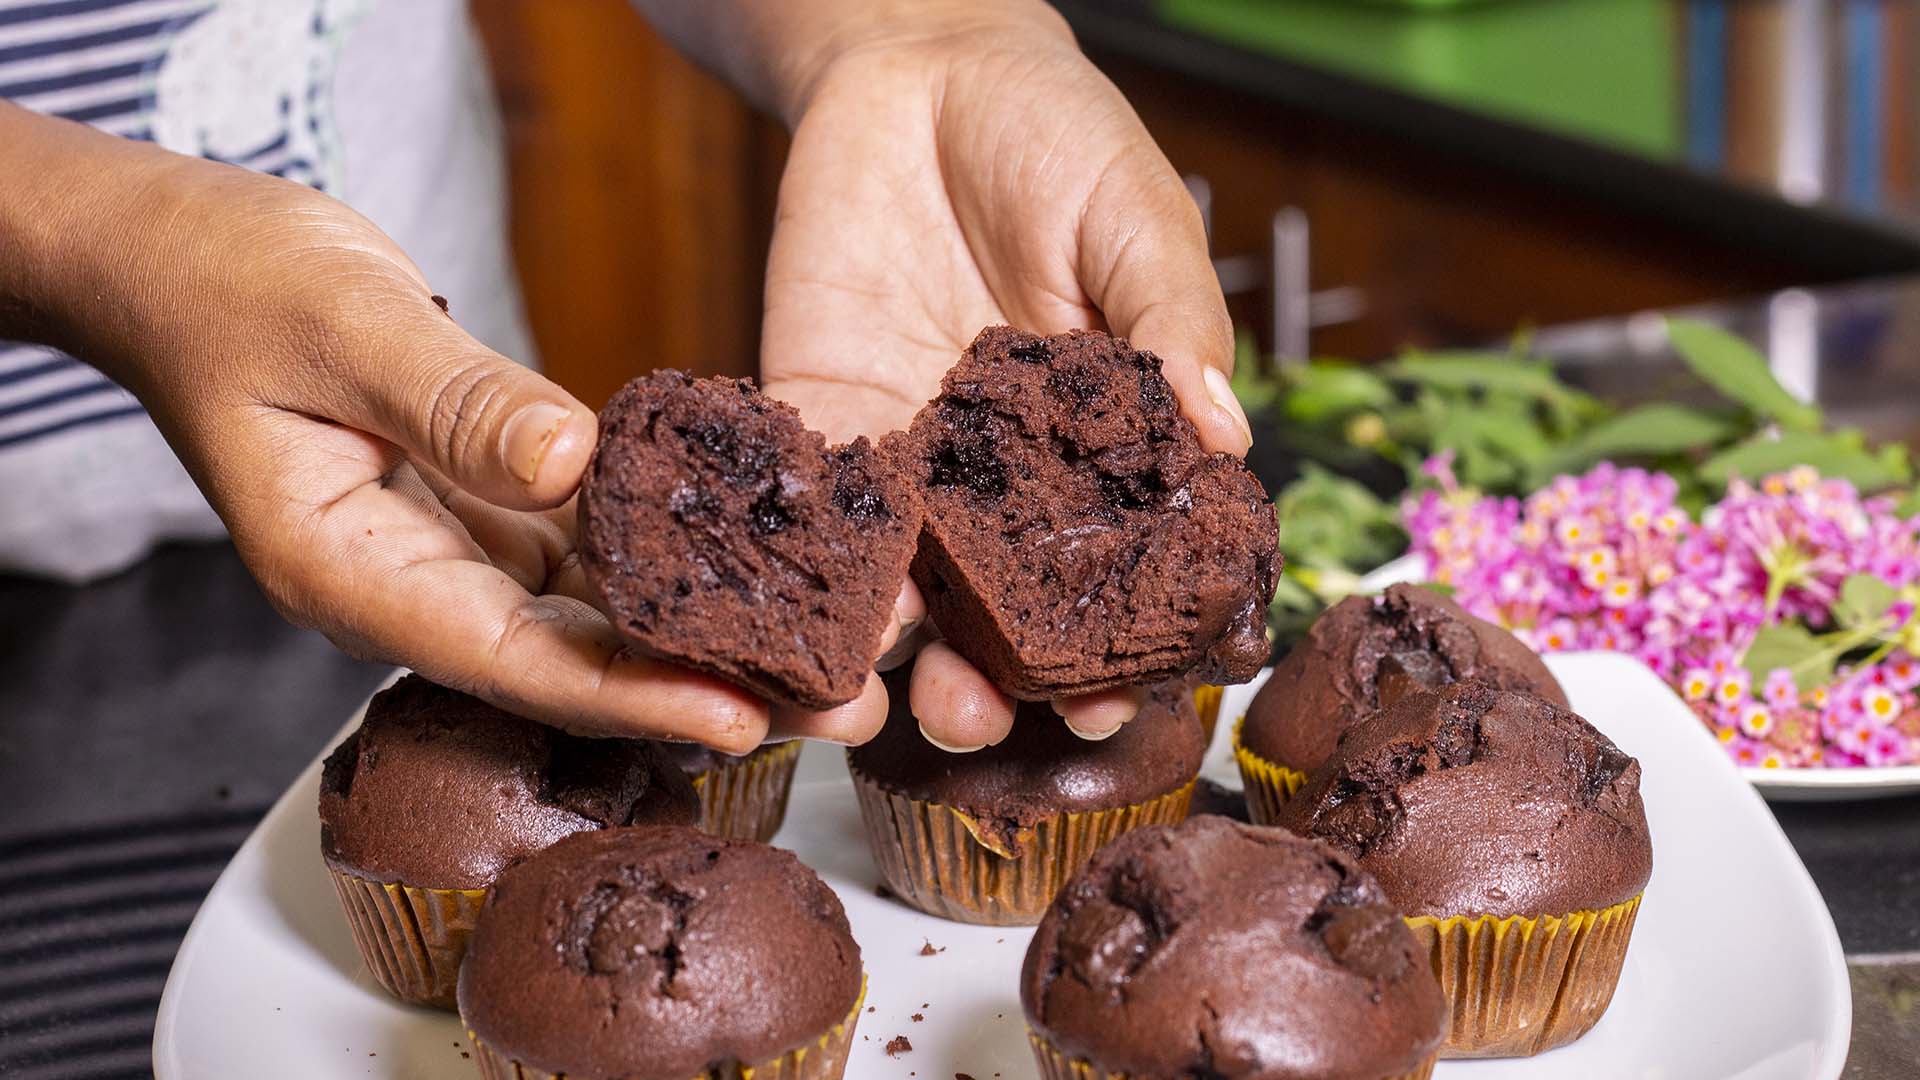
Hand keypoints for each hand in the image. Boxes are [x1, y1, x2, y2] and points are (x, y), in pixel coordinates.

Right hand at [0, 105, 891, 749]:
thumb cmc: (233, 283)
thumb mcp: (339, 325)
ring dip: (707, 633)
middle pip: (573, 662)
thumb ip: (455, 402)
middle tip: (841, 703)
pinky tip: (760, 560)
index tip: (740, 715)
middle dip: (706, 686)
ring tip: (832, 645)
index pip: (509, 659)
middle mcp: (409, 586)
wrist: (186, 259)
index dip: (629, 695)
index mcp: (348, 572)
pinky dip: (670, 560)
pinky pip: (590, 551)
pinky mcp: (486, 511)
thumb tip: (572, 464)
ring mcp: (450, 555)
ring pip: (595, 615)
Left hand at [754, 6, 1247, 748]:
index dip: (1106, 649)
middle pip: (993, 608)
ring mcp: (905, 458)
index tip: (1100, 711)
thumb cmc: (1059, 135)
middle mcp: (1002, 480)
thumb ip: (1171, 326)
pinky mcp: (817, 416)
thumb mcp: (1138, 220)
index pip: (1112, 574)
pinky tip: (785, 611)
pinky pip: (803, 505)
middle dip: (981, 679)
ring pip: (893, 583)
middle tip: (968, 717)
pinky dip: (793, 563)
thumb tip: (1224, 436)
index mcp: (1101, 451)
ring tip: (865, 702)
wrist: (922, 63)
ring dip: (876, 653)